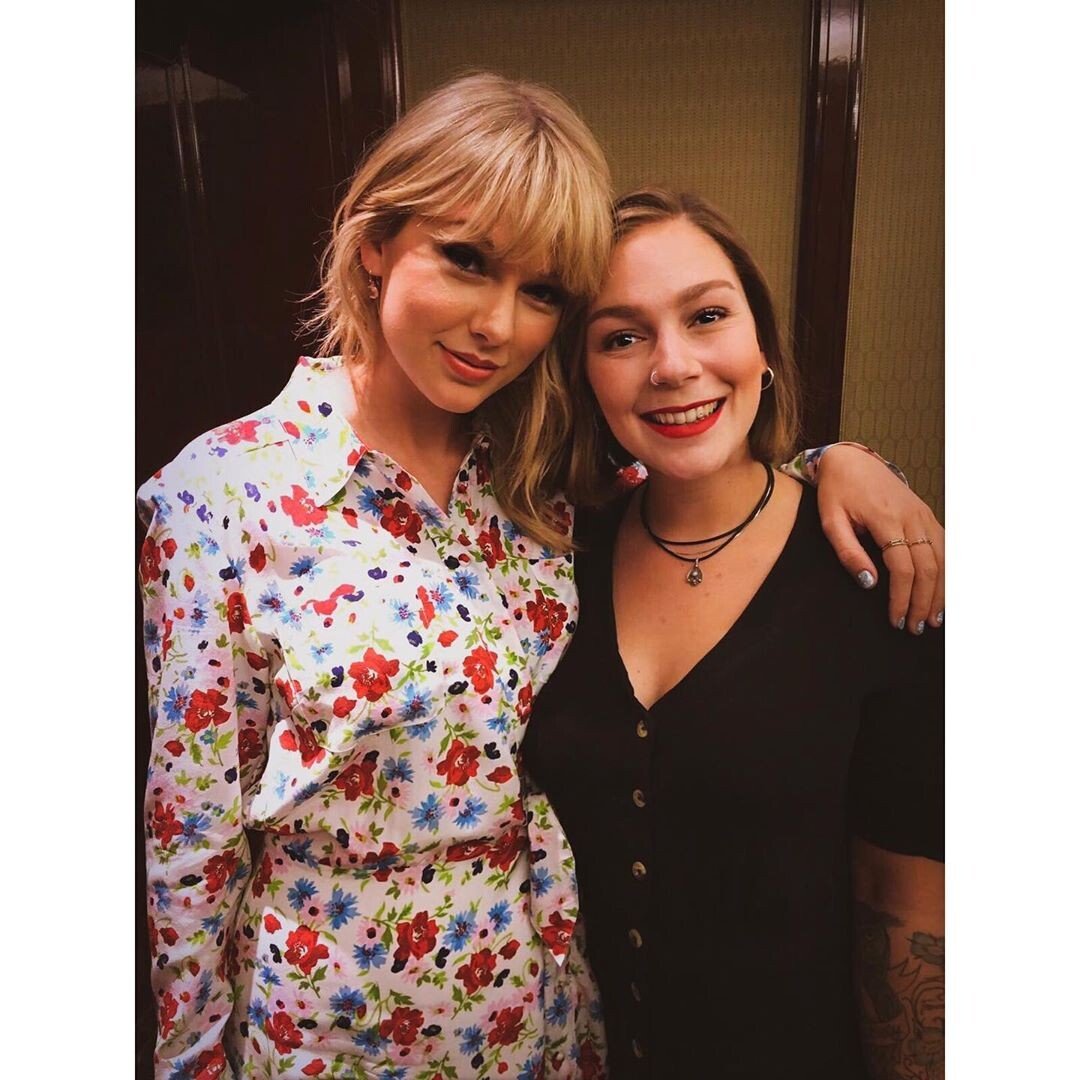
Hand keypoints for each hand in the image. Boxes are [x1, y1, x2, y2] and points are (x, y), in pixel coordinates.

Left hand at [816, 445, 943, 632]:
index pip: (903, 568)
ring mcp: (923, 515)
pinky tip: (944, 592)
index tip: (896, 620)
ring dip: (941, 591)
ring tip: (934, 618)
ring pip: (944, 559)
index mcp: (886, 519)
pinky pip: (945, 546)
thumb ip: (848, 552)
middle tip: (916, 627)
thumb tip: (869, 583)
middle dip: (924, 602)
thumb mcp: (831, 521)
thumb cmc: (837, 491)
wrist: (852, 461)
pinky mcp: (927, 515)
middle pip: (929, 567)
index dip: (902, 598)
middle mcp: (912, 517)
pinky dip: (948, 572)